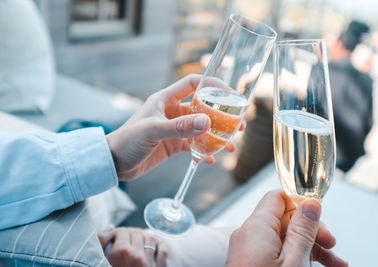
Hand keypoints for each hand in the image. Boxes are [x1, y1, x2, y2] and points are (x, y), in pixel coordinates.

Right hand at [98, 226, 167, 266]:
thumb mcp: (100, 260)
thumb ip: (102, 242)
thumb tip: (111, 227)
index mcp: (121, 252)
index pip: (122, 231)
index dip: (117, 233)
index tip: (116, 238)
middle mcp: (136, 255)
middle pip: (136, 232)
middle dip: (130, 234)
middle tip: (127, 240)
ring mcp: (149, 261)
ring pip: (150, 238)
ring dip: (144, 237)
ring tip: (139, 242)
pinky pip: (162, 249)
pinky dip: (158, 244)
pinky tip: (153, 243)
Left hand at [106, 74, 240, 180]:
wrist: (113, 162)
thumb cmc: (127, 140)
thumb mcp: (153, 131)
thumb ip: (180, 127)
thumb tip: (208, 122)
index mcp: (166, 99)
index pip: (193, 83)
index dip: (212, 84)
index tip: (230, 93)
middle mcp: (172, 112)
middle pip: (203, 107)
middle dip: (222, 116)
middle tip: (238, 125)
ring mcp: (174, 129)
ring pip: (201, 128)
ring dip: (217, 136)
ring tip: (231, 145)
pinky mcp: (173, 145)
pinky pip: (194, 145)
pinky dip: (204, 151)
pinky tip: (211, 159)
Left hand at [225, 190, 347, 266]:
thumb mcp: (294, 261)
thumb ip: (303, 230)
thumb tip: (310, 202)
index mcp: (256, 227)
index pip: (278, 198)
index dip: (301, 206)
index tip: (320, 222)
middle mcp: (248, 234)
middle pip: (284, 220)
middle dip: (311, 232)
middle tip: (334, 248)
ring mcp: (247, 249)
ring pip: (282, 238)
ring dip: (309, 248)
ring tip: (336, 264)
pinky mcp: (249, 262)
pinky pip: (273, 252)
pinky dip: (294, 258)